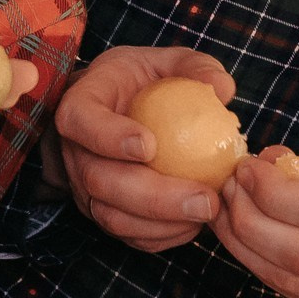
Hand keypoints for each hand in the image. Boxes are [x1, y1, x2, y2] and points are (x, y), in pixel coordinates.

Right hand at [53, 45, 236, 252]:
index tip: (150, 145)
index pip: (81, 121)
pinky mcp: (102, 212)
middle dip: (154, 196)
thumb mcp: (167, 62)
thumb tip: (223, 89)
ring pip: (111, 215)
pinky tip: (195, 224)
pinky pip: (126, 234)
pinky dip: (161, 235)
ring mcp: (84, 186)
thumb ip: (194, 67)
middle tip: (204, 199)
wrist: (118, 109)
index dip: (108, 137)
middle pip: (99, 180)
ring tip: (207, 212)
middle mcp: (75, 150)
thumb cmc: (144, 81)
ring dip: (161, 222)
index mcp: (81, 104)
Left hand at [211, 135, 298, 297]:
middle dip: (252, 223)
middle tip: (228, 193)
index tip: (246, 171)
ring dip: (247, 249)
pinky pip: (296, 297)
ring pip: (295, 283)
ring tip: (228, 215)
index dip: (274, 194)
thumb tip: (260, 166)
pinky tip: (246, 242)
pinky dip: (262, 269)